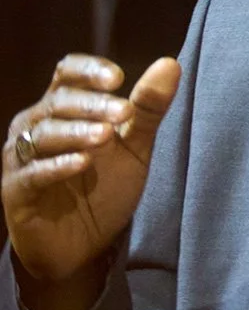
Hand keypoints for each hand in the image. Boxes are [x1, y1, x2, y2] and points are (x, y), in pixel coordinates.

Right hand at [2, 54, 180, 284]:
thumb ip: (148, 108)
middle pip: (58, 102)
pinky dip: (56, 166)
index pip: (68, 73)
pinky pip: (32, 174)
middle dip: (93, 104)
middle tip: (124, 111)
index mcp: (65, 108)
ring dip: (76, 132)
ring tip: (106, 135)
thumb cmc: (105, 187)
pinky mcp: (17, 192)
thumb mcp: (135, 147)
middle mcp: (37, 126)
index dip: (89, 70)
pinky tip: (82, 163)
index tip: (119, 77)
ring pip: (43, 134)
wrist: (85, 245)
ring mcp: (23, 159)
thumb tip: (170, 64)